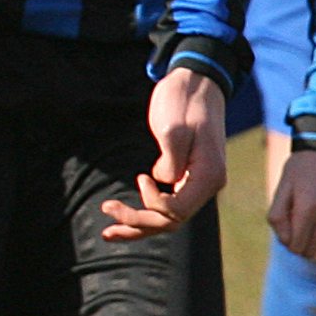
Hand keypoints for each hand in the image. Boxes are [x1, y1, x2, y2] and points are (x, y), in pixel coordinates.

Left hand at [101, 66, 226, 238]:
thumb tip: (163, 179)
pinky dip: (144, 213)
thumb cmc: (184, 101)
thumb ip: (171, 157)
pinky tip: (121, 216)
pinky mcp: (184, 177)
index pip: (177, 211)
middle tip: (106, 209)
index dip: (153, 204)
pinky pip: (166, 204)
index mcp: (209, 176)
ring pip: (168, 218)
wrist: (195, 83)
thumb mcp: (174, 127)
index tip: (141, 176)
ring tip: (108, 232)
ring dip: (138, 226)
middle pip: (171, 221)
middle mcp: (207, 185)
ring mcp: (196, 182)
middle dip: (138, 222)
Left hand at [268, 149, 315, 260]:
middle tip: (304, 231)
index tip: (292, 233)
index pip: (297, 247)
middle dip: (305, 245)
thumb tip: (287, 243)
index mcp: (309, 206)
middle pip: (314, 251)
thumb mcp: (283, 186)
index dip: (291, 244)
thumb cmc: (304, 168)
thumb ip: (278, 216)